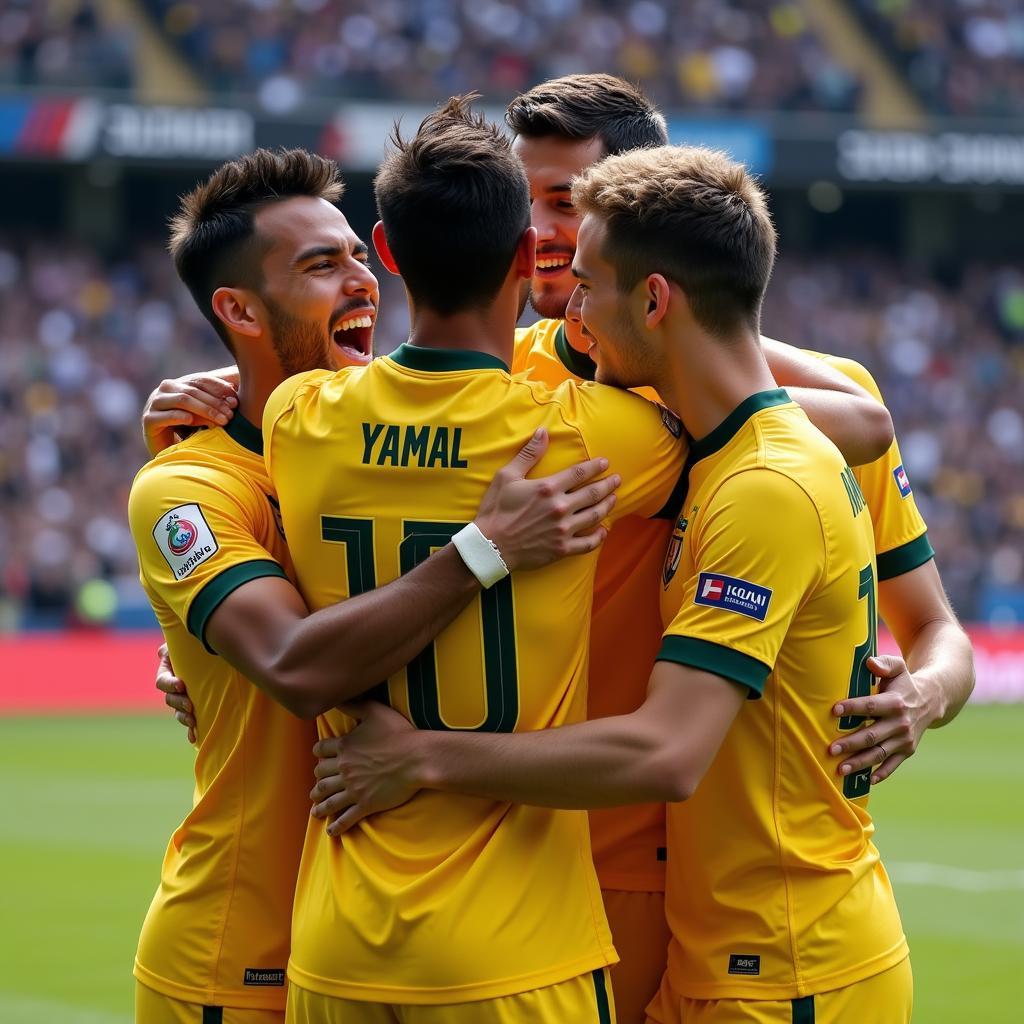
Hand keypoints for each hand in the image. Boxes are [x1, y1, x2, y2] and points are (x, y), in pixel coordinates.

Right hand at [142, 374, 238, 456]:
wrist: (167, 452)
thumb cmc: (190, 431)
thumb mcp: (205, 414)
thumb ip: (216, 402)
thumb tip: (235, 394)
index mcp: (179, 384)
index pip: (201, 380)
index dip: (219, 388)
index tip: (235, 400)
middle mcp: (165, 390)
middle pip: (193, 391)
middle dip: (215, 403)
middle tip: (231, 415)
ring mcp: (154, 403)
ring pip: (182, 400)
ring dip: (204, 410)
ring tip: (222, 421)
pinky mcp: (148, 420)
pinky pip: (166, 415)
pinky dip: (180, 417)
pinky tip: (192, 421)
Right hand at [155, 643, 195, 743]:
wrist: (216, 651)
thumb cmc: (198, 642)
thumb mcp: (186, 639)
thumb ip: (177, 643)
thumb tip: (164, 650)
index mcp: (168, 669)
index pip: (162, 681)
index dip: (170, 684)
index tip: (181, 685)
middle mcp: (174, 685)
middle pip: (169, 699)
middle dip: (179, 703)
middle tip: (190, 705)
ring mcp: (184, 697)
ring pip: (178, 711)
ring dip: (184, 718)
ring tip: (193, 721)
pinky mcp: (195, 706)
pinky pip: (190, 720)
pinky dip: (191, 729)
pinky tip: (194, 737)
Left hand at [310, 701, 419, 834]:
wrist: (417, 758)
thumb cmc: (399, 733)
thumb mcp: (375, 711)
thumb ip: (354, 705)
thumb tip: (336, 697)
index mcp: (345, 747)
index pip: (321, 750)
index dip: (319, 753)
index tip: (319, 756)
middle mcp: (344, 769)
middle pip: (321, 777)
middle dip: (317, 781)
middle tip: (316, 786)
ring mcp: (354, 789)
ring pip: (329, 799)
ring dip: (319, 805)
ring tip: (315, 809)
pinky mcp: (365, 804)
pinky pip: (346, 818)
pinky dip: (336, 826)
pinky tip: (330, 831)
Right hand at [474, 428, 619, 570]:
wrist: (490, 546)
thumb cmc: (496, 510)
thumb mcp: (507, 476)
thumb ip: (528, 454)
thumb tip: (543, 432)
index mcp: (548, 488)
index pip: (580, 473)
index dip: (595, 466)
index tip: (605, 462)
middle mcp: (560, 507)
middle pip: (592, 494)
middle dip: (608, 485)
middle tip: (617, 479)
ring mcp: (563, 529)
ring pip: (594, 516)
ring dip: (607, 506)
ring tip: (614, 499)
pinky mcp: (562, 548)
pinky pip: (587, 543)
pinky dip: (598, 537)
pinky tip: (604, 531)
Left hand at [830, 654, 937, 783]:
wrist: (931, 701)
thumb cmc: (903, 682)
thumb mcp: (898, 667)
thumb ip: (884, 663)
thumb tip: (870, 663)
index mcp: (895, 702)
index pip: (870, 706)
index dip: (852, 708)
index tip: (834, 710)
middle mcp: (901, 723)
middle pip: (872, 735)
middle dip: (851, 743)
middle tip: (830, 748)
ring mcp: (904, 740)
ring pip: (879, 753)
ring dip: (860, 763)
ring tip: (840, 769)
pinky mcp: (907, 751)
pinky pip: (893, 765)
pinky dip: (882, 773)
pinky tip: (867, 781)